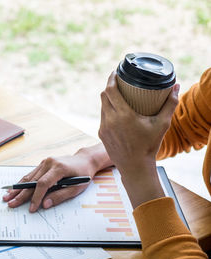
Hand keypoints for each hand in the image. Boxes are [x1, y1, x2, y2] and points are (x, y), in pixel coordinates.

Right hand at [3, 148, 101, 212]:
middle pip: (32, 181)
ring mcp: (45, 162)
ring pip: (28, 177)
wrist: (84, 160)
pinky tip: (14, 188)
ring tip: (7, 196)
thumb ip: (60, 196)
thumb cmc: (83, 174)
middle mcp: (49, 163)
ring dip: (17, 188)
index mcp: (59, 168)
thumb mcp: (77, 188)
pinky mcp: (43, 164)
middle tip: (11, 203)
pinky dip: (22, 183)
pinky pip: (31, 174)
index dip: (36, 197)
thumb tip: (45, 204)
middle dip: (20, 194)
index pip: (43, 184)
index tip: (32, 208)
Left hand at [98, 72, 178, 206]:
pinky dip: (108, 110)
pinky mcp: (101, 133)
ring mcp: (103, 127)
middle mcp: (110, 119)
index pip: (110, 90)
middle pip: (104, 95)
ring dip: (108, 98)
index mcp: (123, 115)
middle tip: (117, 80)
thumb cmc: (149, 145)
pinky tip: (114, 109)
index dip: (110, 78)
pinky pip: (103, 117)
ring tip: (116, 93)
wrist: (135, 166)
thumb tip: (176, 87)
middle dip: (109, 86)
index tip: (115, 72)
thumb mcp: (162, 124)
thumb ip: (170, 104)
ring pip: (102, 106)